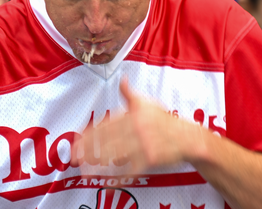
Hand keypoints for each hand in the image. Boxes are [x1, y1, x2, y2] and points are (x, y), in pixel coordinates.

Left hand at [72, 78, 204, 173]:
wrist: (186, 137)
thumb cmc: (163, 120)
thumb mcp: (146, 103)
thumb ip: (130, 94)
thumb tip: (122, 79)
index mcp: (131, 114)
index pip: (104, 125)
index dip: (88, 135)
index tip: (76, 142)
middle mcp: (136, 128)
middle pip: (106, 141)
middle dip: (88, 151)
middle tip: (74, 159)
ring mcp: (143, 144)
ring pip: (115, 156)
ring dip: (98, 166)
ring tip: (85, 172)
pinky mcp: (150, 158)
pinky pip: (131, 169)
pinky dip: (119, 177)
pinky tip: (108, 183)